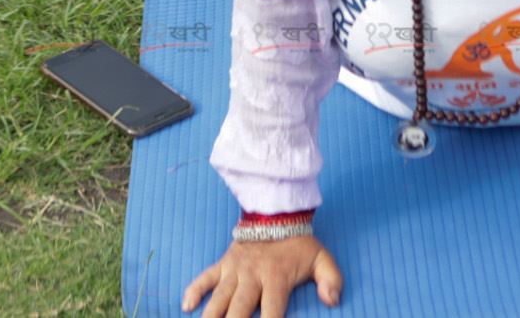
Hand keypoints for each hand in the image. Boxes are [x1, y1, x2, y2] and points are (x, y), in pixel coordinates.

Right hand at [183, 237, 340, 317]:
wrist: (276, 212)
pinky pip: (204, 278)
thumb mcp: (321, 259)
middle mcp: (252, 277)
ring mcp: (234, 271)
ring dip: (211, 317)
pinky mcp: (222, 264)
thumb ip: (331, 279)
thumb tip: (332, 300)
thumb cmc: (299, 243)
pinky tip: (186, 307)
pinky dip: (194, 290)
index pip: (272, 312)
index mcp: (276, 278)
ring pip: (219, 300)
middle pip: (239, 311)